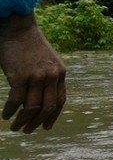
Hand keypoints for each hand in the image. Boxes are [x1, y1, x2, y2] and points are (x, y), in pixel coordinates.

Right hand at [0, 13, 66, 132]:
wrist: (18, 29)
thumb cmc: (29, 45)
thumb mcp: (47, 61)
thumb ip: (49, 78)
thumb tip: (43, 98)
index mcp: (60, 73)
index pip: (60, 101)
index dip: (53, 116)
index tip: (46, 127)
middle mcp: (51, 76)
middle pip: (48, 107)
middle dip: (37, 122)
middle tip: (27, 130)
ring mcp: (36, 77)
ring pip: (32, 107)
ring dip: (23, 120)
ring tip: (15, 127)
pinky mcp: (20, 77)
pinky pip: (16, 101)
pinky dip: (10, 111)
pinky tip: (6, 115)